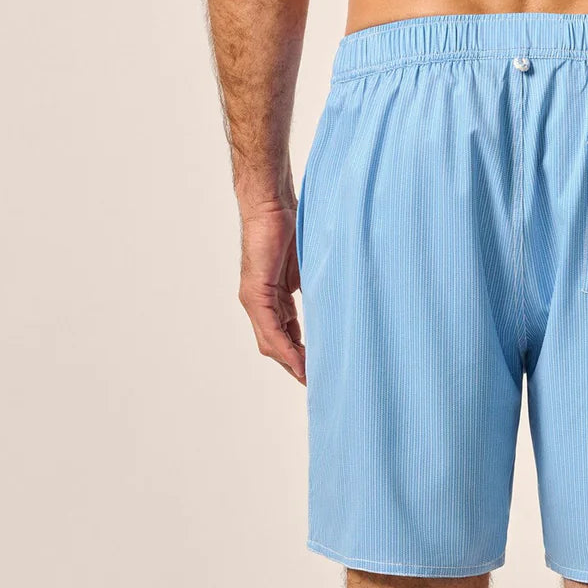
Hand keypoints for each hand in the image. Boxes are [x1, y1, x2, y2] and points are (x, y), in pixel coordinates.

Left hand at [238, 199, 305, 383]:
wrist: (272, 203)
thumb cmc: (291, 228)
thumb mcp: (307, 270)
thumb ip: (313, 293)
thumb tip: (333, 309)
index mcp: (273, 299)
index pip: (285, 336)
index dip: (300, 356)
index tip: (317, 371)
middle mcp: (259, 303)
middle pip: (275, 346)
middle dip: (295, 366)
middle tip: (316, 383)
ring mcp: (255, 299)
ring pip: (272, 342)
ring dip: (291, 363)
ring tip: (310, 379)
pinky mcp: (255, 293)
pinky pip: (271, 329)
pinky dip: (285, 348)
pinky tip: (298, 362)